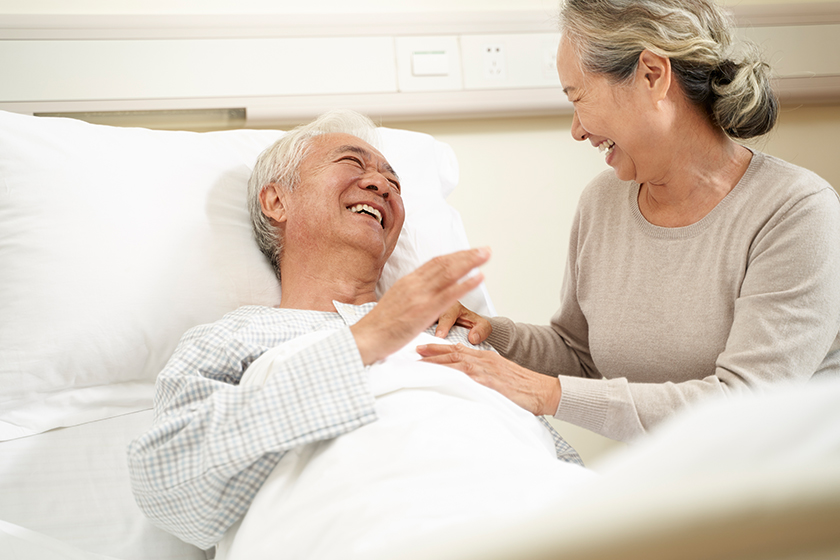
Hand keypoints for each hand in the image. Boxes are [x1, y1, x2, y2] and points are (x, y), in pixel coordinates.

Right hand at [351, 247, 490, 364]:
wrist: (365, 338)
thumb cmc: (379, 326)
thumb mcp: (395, 302)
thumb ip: (410, 294)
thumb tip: (422, 291)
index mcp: (407, 282)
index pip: (434, 263)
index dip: (453, 256)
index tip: (468, 253)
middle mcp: (414, 284)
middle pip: (444, 264)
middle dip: (466, 255)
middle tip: (484, 250)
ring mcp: (420, 296)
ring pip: (449, 273)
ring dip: (470, 262)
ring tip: (485, 256)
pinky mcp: (424, 311)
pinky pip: (449, 294)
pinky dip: (466, 284)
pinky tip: (479, 278)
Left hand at [415, 343, 560, 415]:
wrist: (543, 391)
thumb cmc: (525, 387)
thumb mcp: (500, 378)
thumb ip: (483, 377)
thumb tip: (468, 384)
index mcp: (486, 358)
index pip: (458, 350)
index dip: (439, 348)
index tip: (422, 348)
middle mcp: (484, 360)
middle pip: (452, 353)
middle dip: (431, 352)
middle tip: (413, 352)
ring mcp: (486, 370)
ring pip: (455, 362)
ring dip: (435, 362)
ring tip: (418, 364)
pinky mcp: (489, 381)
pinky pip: (465, 376)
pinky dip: (450, 374)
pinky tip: (438, 376)